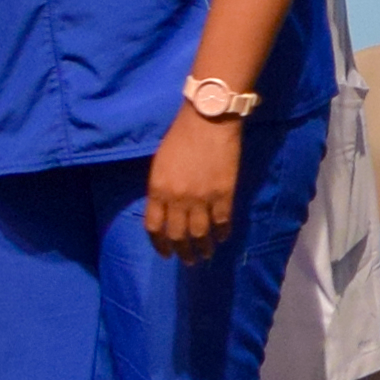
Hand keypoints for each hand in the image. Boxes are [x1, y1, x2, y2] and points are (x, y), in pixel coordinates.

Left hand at [145, 106, 241, 258]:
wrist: (209, 119)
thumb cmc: (181, 136)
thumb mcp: (160, 163)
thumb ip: (161, 189)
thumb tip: (167, 211)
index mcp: (158, 189)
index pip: (154, 227)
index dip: (160, 244)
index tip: (166, 253)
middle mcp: (178, 199)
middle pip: (178, 236)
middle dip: (182, 252)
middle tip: (188, 259)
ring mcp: (202, 199)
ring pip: (201, 234)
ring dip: (203, 248)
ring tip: (206, 253)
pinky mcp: (224, 195)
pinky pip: (222, 222)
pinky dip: (222, 233)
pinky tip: (222, 236)